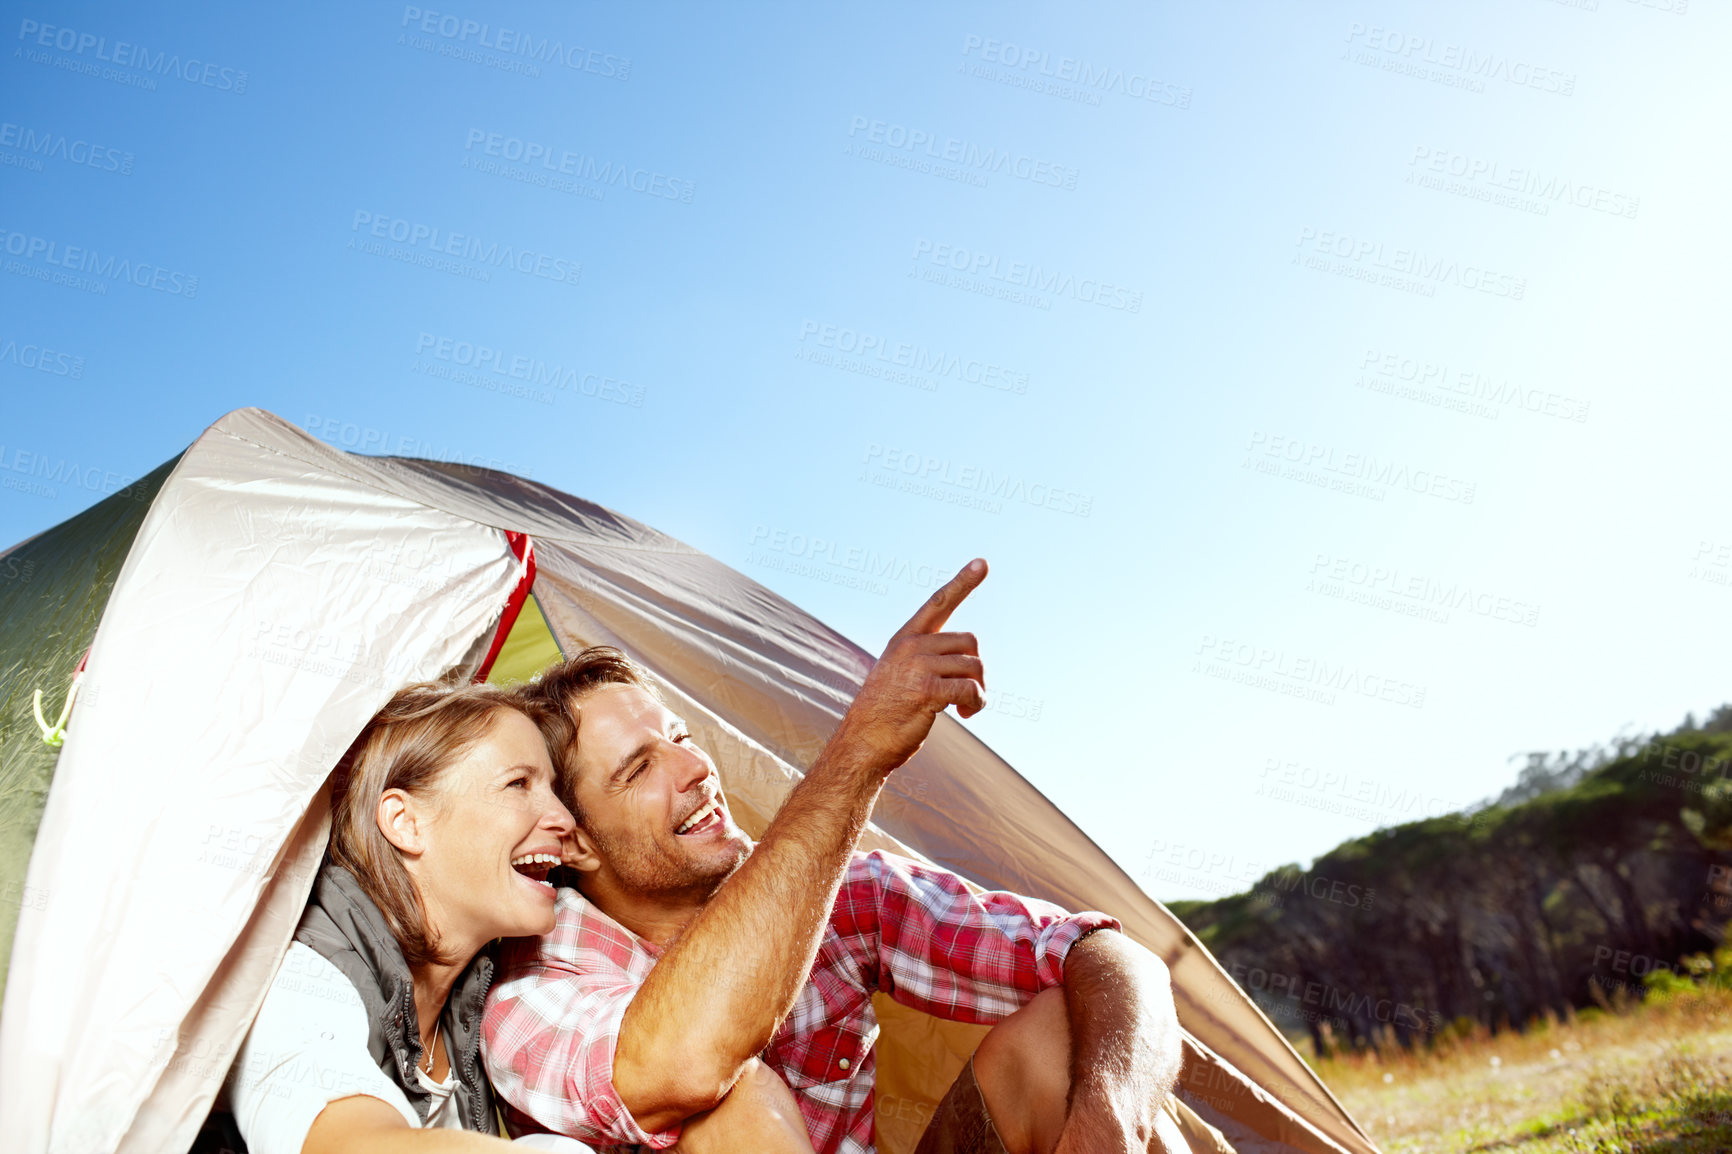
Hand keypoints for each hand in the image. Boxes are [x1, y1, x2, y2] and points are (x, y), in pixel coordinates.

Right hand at [830, 559, 986, 772]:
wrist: (863, 743)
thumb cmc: (885, 715)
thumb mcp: (899, 675)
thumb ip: (926, 660)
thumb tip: (968, 663)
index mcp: (904, 639)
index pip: (938, 603)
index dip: (963, 582)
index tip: (982, 563)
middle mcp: (911, 646)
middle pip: (970, 642)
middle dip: (977, 670)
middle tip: (969, 693)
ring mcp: (917, 666)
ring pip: (974, 666)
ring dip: (979, 691)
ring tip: (966, 708)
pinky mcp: (926, 690)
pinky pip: (971, 689)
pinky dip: (976, 704)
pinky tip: (965, 715)